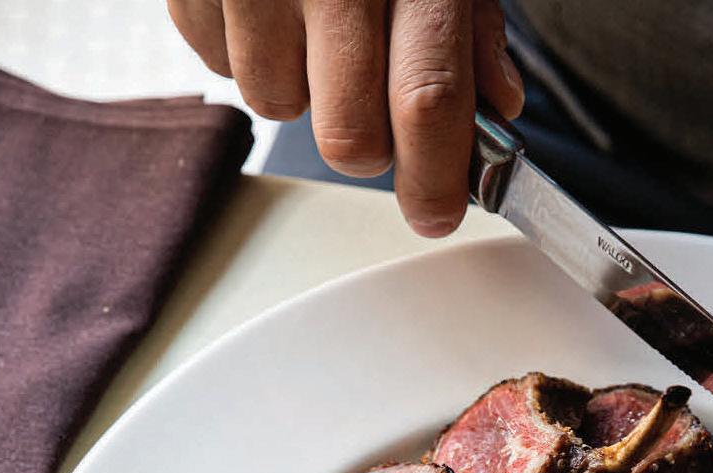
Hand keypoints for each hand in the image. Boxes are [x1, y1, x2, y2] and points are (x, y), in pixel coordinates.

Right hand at [168, 0, 523, 236]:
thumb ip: (469, 23)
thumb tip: (493, 109)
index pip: (426, 98)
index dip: (435, 176)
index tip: (437, 212)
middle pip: (346, 134)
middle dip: (365, 142)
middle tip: (371, 103)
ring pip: (277, 106)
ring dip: (300, 86)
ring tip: (309, 19)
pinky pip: (220, 68)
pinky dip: (247, 49)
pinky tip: (265, 1)